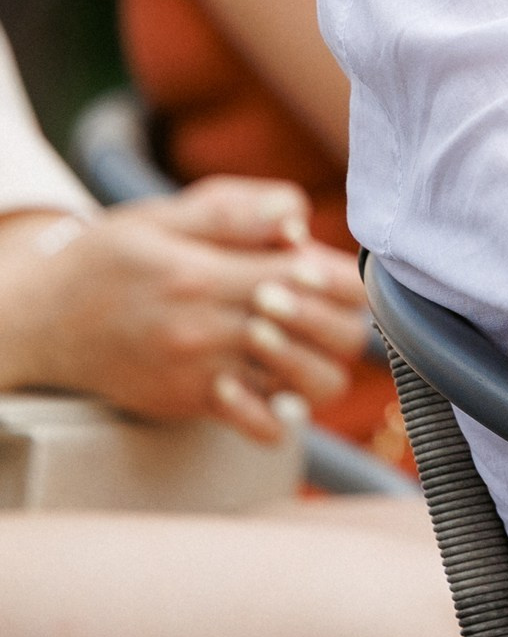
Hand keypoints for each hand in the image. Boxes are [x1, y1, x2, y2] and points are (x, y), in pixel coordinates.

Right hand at [0, 177, 372, 443]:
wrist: (37, 323)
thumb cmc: (108, 260)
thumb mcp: (161, 218)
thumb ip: (234, 211)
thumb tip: (296, 220)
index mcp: (206, 275)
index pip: (314, 280)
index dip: (338, 274)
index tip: (319, 265)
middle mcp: (208, 330)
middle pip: (327, 334)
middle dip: (341, 315)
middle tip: (317, 302)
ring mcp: (202, 374)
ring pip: (307, 385)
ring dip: (321, 361)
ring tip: (300, 340)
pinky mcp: (191, 404)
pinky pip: (262, 424)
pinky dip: (283, 410)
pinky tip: (275, 383)